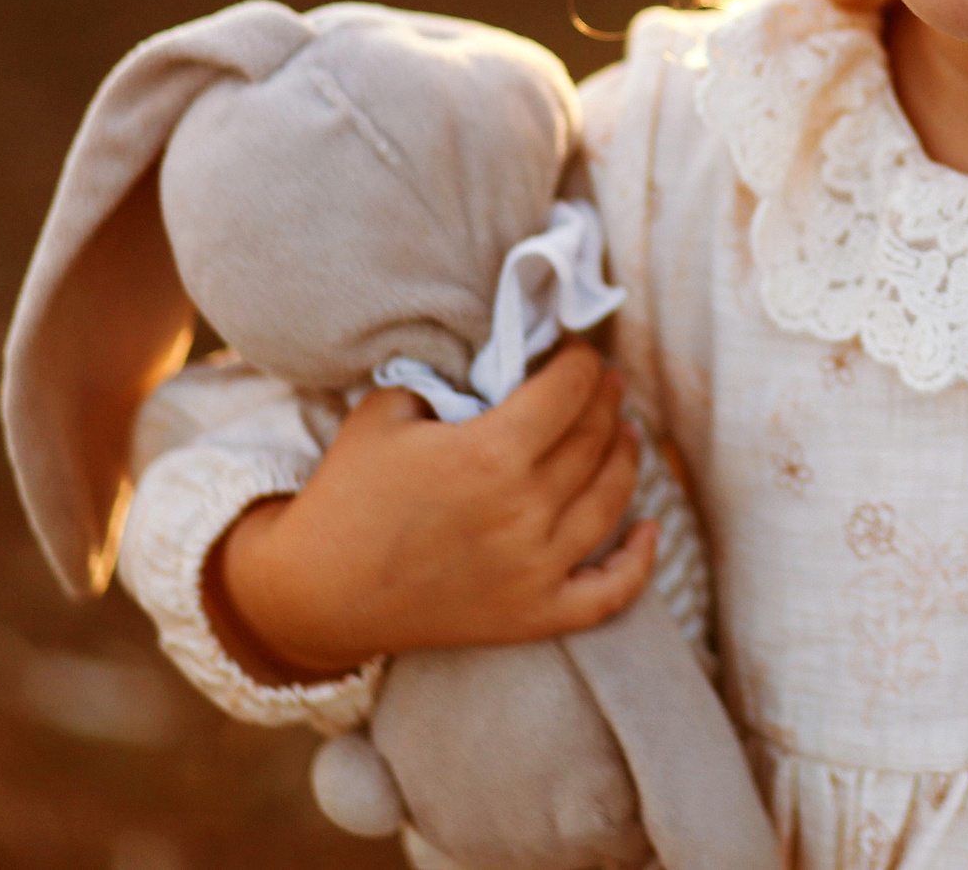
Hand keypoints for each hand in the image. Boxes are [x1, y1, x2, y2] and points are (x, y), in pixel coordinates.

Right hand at [208, 341, 657, 679]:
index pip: (571, 390)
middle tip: (605, 383)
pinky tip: (652, 529)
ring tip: (626, 432)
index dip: (582, 361)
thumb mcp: (389, 411)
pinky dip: (639, 562)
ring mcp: (534, 569)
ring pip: (612, 499)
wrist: (315, 592)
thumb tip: (505, 369)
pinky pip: (609, 593)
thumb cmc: (348, 493)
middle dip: (607, 400)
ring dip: (627, 457)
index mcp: (490, 455)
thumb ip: (451, 383)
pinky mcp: (533, 615)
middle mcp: (524, 512)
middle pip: (596, 438)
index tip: (575, 351)